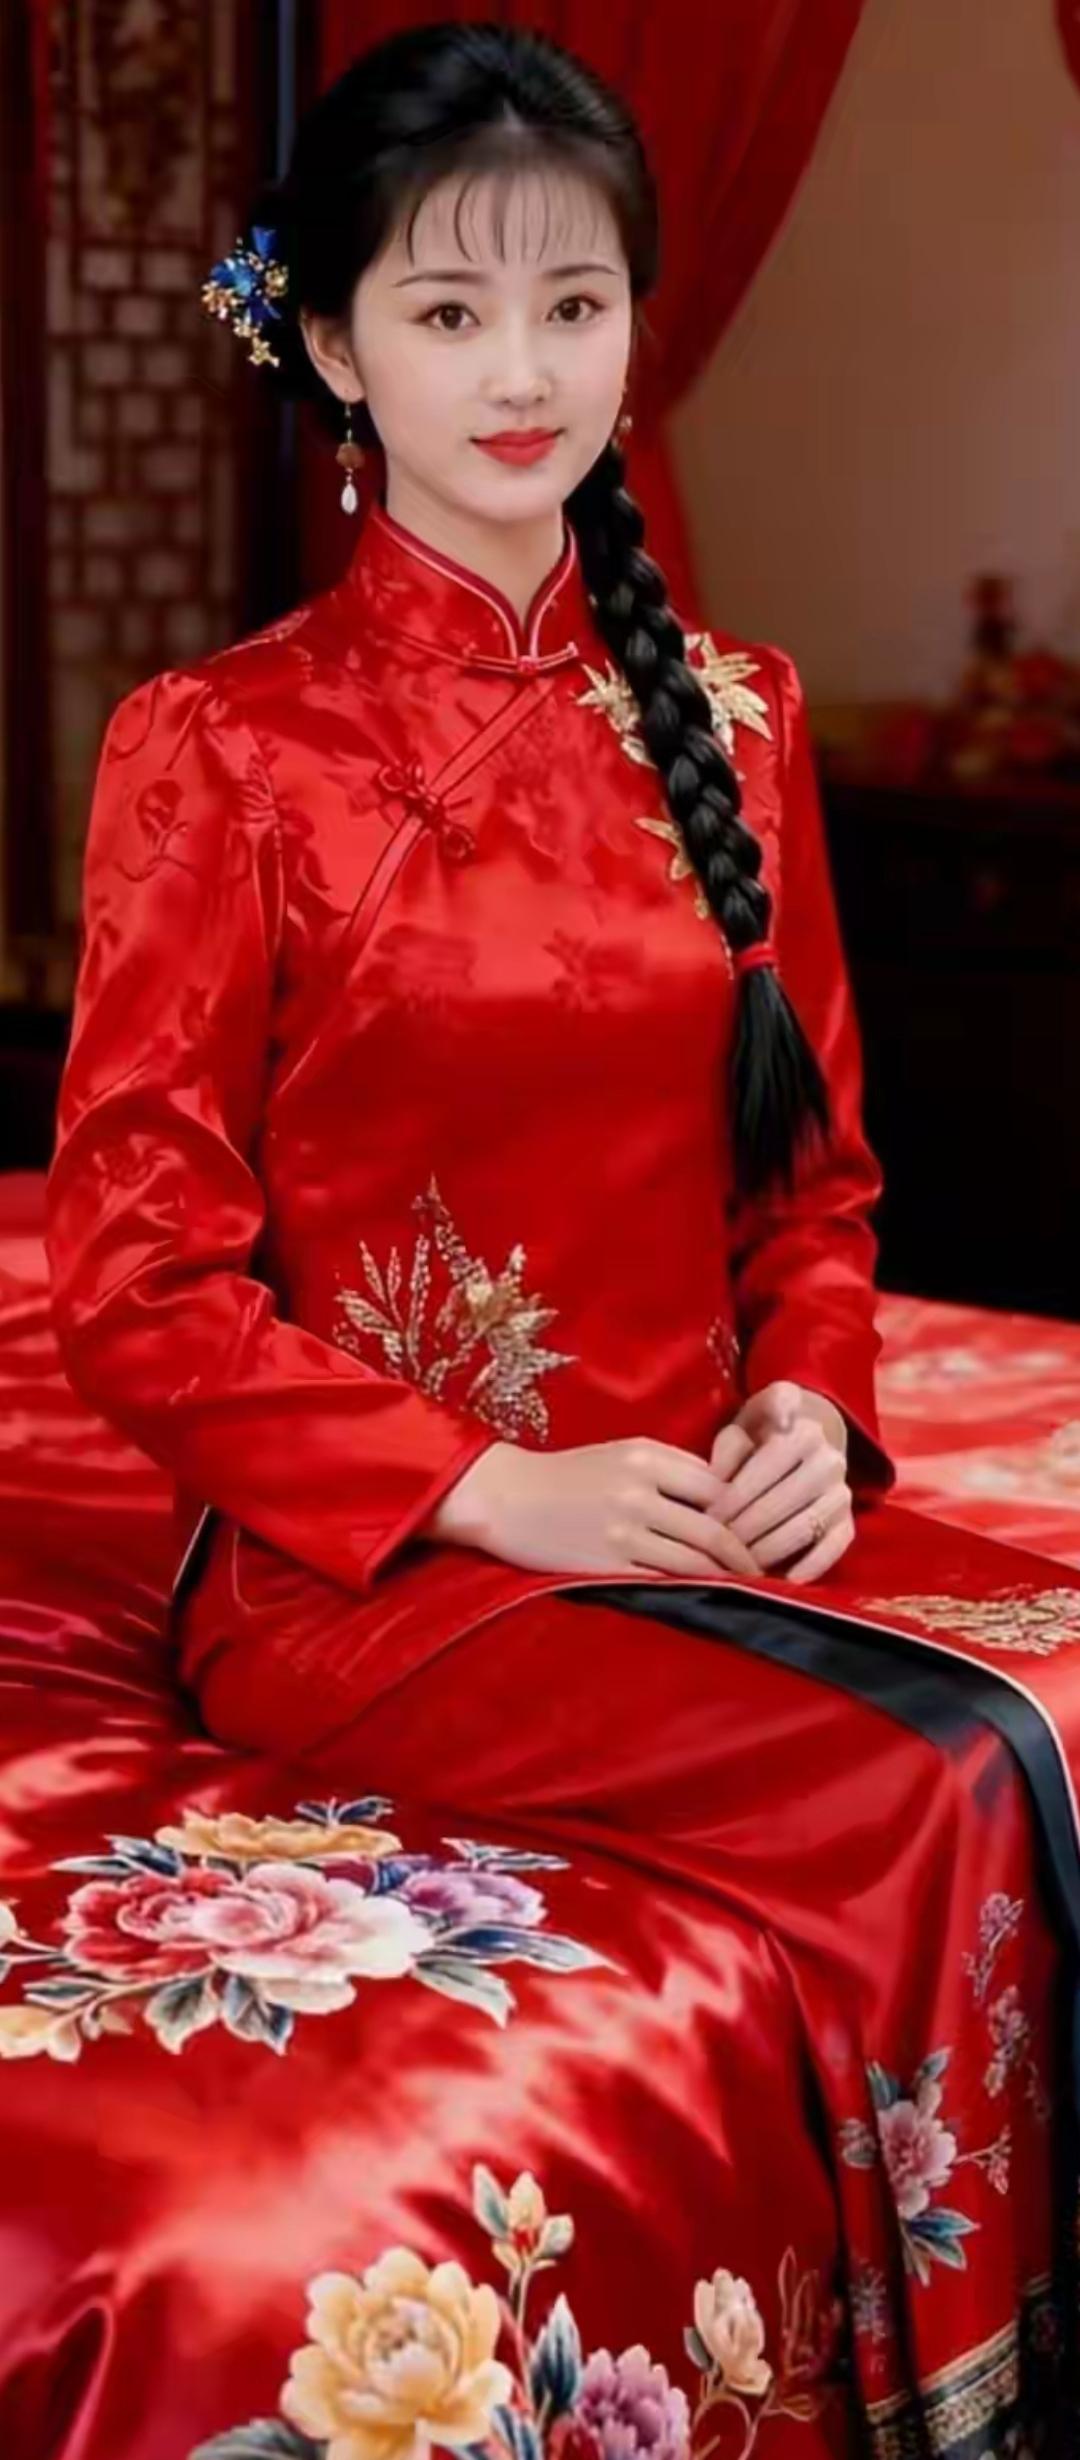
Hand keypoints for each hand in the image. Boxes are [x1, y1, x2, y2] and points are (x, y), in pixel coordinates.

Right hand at [430, 1437, 761, 1579]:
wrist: (504, 1497)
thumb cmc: (566, 1475)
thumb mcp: (620, 1454)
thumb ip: (669, 1469)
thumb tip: (723, 1497)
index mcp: (645, 1457)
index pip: (716, 1486)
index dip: (747, 1510)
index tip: (767, 1528)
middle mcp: (638, 1490)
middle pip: (714, 1527)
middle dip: (747, 1553)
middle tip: (771, 1571)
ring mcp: (622, 1529)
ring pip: (693, 1559)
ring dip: (727, 1577)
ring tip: (749, 1590)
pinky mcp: (605, 1563)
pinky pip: (661, 1580)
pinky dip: (690, 1590)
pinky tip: (707, 1598)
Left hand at [706, 1381, 854, 1582]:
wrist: (802, 1443)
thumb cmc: (761, 1437)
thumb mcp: (743, 1428)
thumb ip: (730, 1446)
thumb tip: (718, 1475)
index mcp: (805, 1432)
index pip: (766, 1467)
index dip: (735, 1495)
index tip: (709, 1515)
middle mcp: (830, 1460)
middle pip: (785, 1500)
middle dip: (747, 1527)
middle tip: (718, 1546)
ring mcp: (843, 1492)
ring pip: (807, 1525)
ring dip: (771, 1548)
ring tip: (741, 1563)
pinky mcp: (849, 1520)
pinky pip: (836, 1545)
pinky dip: (815, 1563)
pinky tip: (789, 1578)